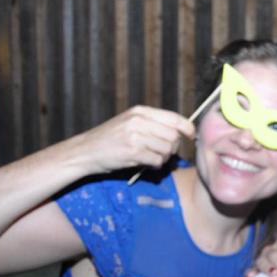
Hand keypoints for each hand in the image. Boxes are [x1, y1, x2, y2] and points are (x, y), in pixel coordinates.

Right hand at [71, 105, 193, 175]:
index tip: (191, 136)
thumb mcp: (129, 122)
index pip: (174, 118)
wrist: (84, 151)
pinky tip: (147, 164)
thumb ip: (152, 123)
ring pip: (167, 149)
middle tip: (163, 152)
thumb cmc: (110, 139)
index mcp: (140, 111)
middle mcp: (138, 121)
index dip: (187, 128)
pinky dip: (156, 165)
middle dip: (173, 147)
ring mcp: (135, 136)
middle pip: (174, 135)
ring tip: (152, 158)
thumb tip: (180, 131)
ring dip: (164, 158)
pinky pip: (157, 160)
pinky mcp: (132, 152)